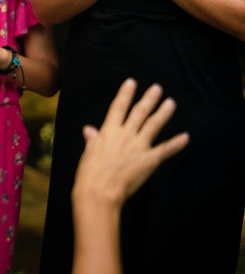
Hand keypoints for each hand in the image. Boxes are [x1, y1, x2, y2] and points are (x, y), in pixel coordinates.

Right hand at [73, 79, 188, 208]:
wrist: (99, 191)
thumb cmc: (90, 173)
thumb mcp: (88, 153)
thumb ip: (92, 139)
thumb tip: (89, 130)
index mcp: (108, 131)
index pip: (118, 107)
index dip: (125, 94)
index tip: (131, 83)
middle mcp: (125, 135)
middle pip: (139, 112)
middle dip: (149, 99)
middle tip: (157, 88)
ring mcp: (138, 146)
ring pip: (154, 125)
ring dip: (164, 113)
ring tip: (171, 103)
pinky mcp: (149, 160)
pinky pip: (166, 149)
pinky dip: (176, 143)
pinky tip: (185, 137)